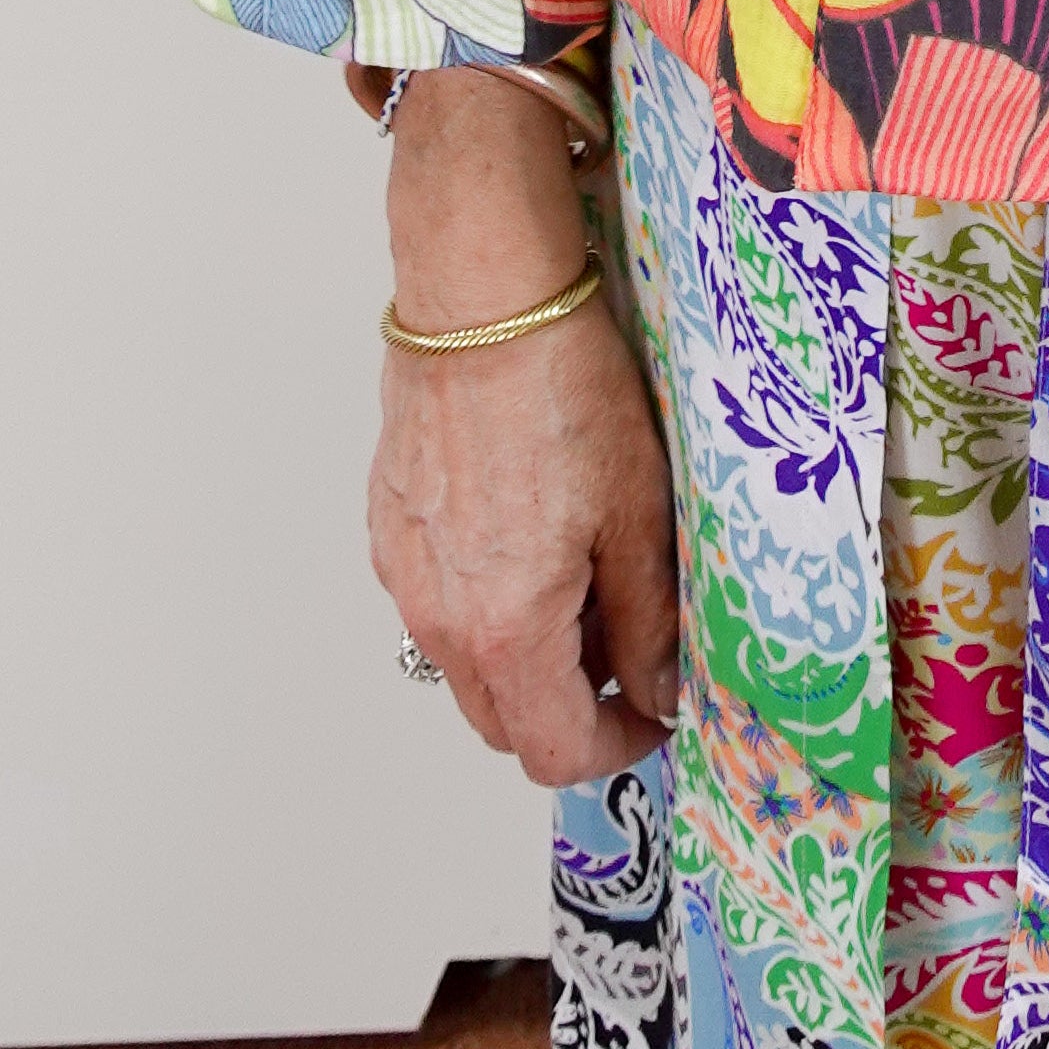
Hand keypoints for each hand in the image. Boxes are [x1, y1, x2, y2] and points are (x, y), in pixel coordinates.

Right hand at [367, 59, 677, 783]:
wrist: (485, 297)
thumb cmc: (563, 389)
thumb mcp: (638, 512)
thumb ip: (647, 622)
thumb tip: (658, 692)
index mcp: (505, 629)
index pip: (555, 750)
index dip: (616, 747)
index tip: (654, 711)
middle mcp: (438, 616)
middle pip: (502, 722)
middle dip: (570, 708)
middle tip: (627, 643)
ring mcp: (405, 572)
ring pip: (465, 662)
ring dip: (524, 656)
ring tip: (583, 574)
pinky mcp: (389, 525)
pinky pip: (437, 600)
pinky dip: (484, 601)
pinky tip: (531, 530)